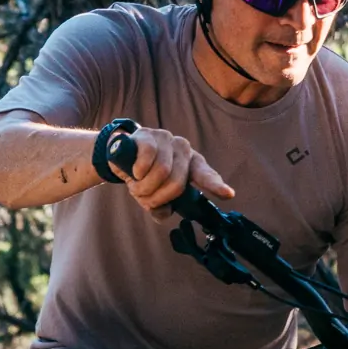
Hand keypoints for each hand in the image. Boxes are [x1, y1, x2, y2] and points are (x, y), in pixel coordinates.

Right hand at [106, 124, 233, 212]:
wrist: (119, 155)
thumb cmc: (143, 176)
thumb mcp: (153, 194)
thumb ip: (161, 207)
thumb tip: (163, 212)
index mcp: (191, 164)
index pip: (206, 175)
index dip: (216, 186)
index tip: (228, 194)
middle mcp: (183, 149)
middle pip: (177, 183)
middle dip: (157, 197)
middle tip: (145, 197)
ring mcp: (166, 139)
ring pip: (161, 172)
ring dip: (144, 187)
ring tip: (136, 185)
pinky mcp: (148, 135)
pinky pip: (147, 159)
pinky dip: (138, 172)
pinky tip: (134, 172)